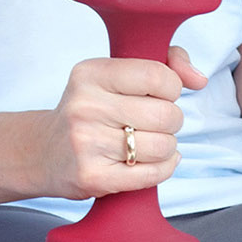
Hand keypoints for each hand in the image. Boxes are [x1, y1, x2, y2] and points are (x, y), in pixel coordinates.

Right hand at [52, 49, 188, 199]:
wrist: (42, 152)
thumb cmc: (91, 110)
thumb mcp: (116, 76)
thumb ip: (166, 64)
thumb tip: (198, 79)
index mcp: (90, 74)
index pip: (159, 76)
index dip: (171, 89)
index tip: (157, 95)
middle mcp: (85, 106)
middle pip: (167, 115)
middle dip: (171, 121)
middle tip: (150, 123)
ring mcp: (86, 143)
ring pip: (164, 146)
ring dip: (166, 147)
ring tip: (144, 143)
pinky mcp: (92, 176)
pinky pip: (154, 173)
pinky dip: (162, 168)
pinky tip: (147, 162)